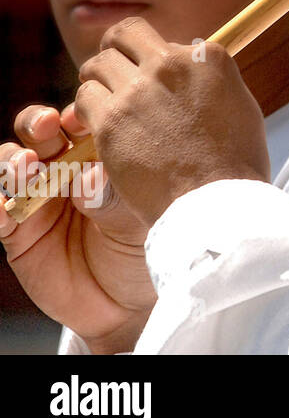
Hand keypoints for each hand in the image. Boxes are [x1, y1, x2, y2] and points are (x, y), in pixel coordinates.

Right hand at [0, 103, 154, 352]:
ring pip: (13, 166)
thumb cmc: (145, 250)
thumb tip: (89, 177)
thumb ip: (113, 200)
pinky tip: (2, 205)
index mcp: (102, 155)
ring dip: (14, 161)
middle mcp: (65, 168)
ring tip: (26, 166)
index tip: (84, 116)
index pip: (85, 122)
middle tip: (48, 125)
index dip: (80, 114)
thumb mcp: (138, 223)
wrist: (128, 303)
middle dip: (39, 123)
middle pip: (41, 132)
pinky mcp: (17, 232)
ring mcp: (38, 198)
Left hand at [75, 17, 270, 224]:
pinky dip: (87, 111)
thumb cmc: (236, 163)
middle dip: (117, 50)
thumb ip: (211, 81)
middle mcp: (171, 64)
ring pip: (96, 65)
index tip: (158, 80)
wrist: (217, 201)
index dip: (160, 59)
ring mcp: (138, 90)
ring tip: (107, 104)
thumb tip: (194, 69)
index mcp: (208, 58)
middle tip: (116, 73)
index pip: (171, 41)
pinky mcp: (111, 119)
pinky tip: (100, 127)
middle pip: (126, 34)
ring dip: (99, 82)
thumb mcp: (239, 107)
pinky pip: (83, 99)